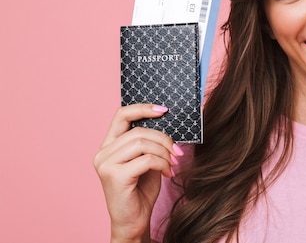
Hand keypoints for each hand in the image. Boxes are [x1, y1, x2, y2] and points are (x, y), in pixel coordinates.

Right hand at [93, 104, 183, 241]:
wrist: (134, 221)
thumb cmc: (141, 190)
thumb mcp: (146, 160)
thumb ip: (149, 143)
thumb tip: (166, 122)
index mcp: (109, 146)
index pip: (121, 115)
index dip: (143, 108)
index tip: (164, 110)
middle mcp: (103, 153)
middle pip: (138, 130)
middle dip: (163, 139)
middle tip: (178, 151)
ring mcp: (106, 164)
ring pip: (142, 143)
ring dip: (164, 152)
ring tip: (173, 163)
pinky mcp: (115, 176)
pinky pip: (145, 160)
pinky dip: (162, 164)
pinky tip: (168, 173)